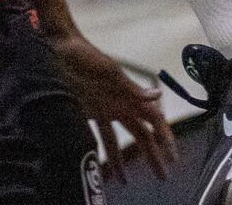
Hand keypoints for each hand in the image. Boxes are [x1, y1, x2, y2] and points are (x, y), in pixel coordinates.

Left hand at [44, 26, 177, 182]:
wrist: (59, 50)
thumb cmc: (86, 56)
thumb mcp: (110, 72)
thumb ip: (132, 88)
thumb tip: (157, 95)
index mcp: (129, 95)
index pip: (154, 120)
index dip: (165, 137)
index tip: (173, 156)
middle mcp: (120, 105)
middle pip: (141, 134)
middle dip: (153, 155)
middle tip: (163, 175)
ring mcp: (104, 110)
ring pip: (120, 141)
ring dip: (124, 160)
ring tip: (128, 181)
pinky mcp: (87, 113)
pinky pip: (99, 138)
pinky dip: (103, 153)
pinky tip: (102, 166)